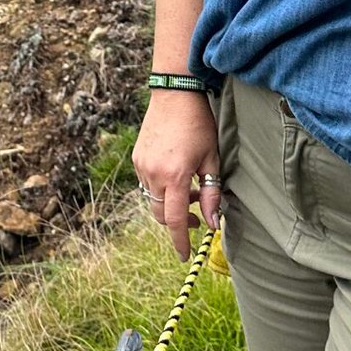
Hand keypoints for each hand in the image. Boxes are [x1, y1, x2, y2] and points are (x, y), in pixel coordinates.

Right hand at [133, 91, 220, 260]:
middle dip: (176, 222)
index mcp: (175, 176)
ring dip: (170, 203)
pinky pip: (147, 184)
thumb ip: (212, 194)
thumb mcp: (212, 160)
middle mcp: (153, 173)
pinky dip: (161, 188)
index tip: (185, 256)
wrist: (174, 94)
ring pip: (152, 199)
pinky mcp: (137, 157)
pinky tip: (177, 176)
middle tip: (197, 217)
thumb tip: (213, 223)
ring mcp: (141, 165)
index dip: (180, 241)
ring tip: (192, 190)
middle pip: (160, 214)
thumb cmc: (198, 125)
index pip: (174, 220)